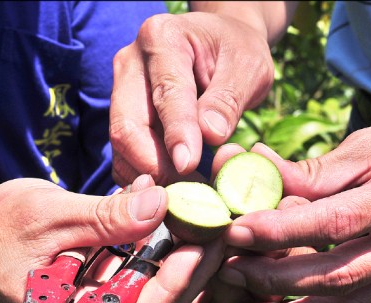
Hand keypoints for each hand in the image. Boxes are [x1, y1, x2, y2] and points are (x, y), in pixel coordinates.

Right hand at [0, 175, 223, 302]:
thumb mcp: (48, 216)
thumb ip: (104, 217)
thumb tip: (158, 202)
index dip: (173, 289)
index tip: (199, 249)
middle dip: (193, 268)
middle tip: (221, 227)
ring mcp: (104, 296)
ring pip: (158, 284)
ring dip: (185, 249)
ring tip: (210, 213)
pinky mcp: (109, 273)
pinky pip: (144, 262)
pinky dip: (163, 236)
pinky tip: (178, 206)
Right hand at [109, 9, 275, 185]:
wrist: (223, 46)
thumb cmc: (239, 53)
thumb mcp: (249, 67)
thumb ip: (228, 99)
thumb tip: (209, 135)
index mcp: (162, 38)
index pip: (166, 93)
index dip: (177, 133)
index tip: (188, 166)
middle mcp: (130, 64)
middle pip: (127, 126)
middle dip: (154, 166)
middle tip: (187, 194)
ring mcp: (122, 92)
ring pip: (122, 146)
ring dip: (149, 177)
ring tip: (185, 196)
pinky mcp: (124, 117)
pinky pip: (125, 155)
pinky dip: (146, 178)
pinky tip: (171, 192)